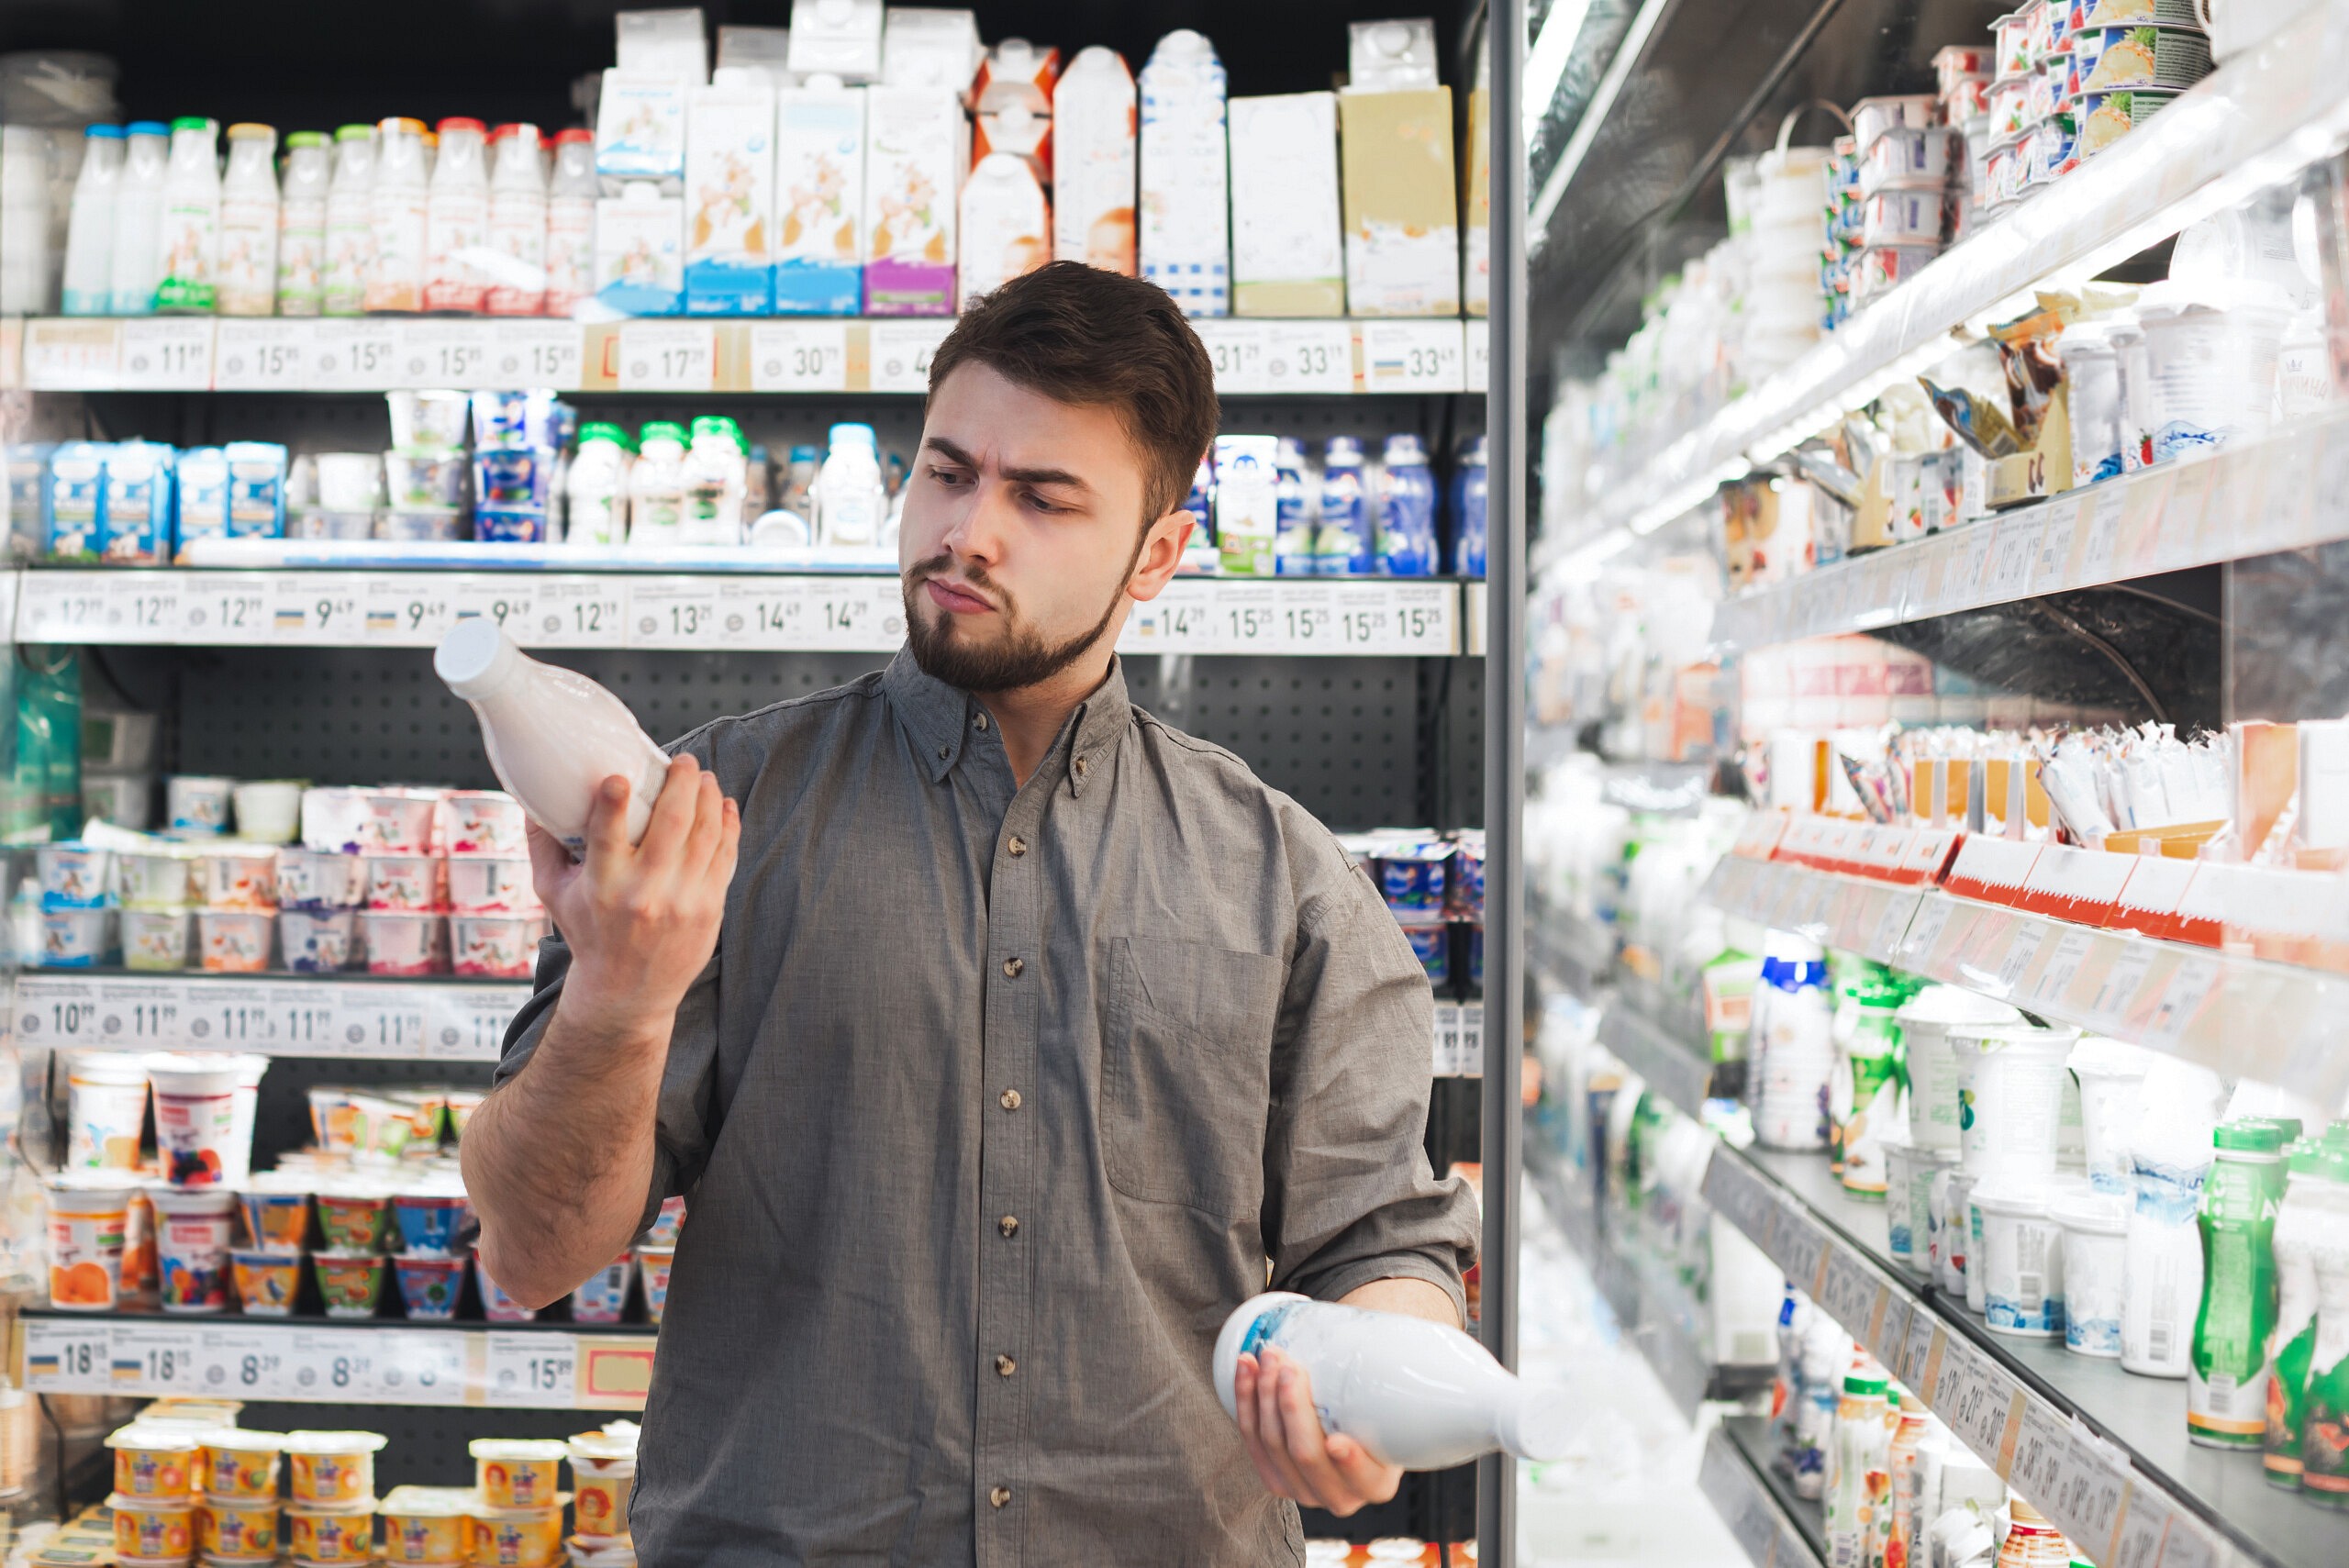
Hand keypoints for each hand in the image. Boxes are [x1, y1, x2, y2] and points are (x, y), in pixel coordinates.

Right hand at [526, 754, 739, 1036]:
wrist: (626, 991)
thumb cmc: (588, 933)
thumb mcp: (553, 893)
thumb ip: (543, 845)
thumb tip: (531, 797)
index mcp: (602, 886)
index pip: (608, 838)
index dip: (614, 804)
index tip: (620, 776)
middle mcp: (644, 893)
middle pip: (671, 824)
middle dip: (681, 783)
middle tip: (682, 761)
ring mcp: (682, 901)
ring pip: (705, 835)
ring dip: (708, 797)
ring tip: (702, 777)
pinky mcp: (709, 908)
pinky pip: (725, 857)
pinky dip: (727, 825)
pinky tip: (723, 805)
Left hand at [1232, 1348, 1401, 1516]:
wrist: (1354, 1419)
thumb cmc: (1378, 1403)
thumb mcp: (1393, 1400)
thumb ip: (1395, 1383)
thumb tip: (1400, 1345)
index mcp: (1377, 1484)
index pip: (1360, 1478)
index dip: (1349, 1462)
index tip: (1337, 1440)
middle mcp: (1340, 1496)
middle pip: (1305, 1454)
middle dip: (1292, 1405)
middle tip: (1289, 1364)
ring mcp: (1301, 1490)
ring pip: (1272, 1443)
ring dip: (1264, 1394)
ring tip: (1269, 1355)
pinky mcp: (1273, 1476)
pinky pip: (1251, 1439)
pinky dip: (1245, 1399)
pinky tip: (1246, 1367)